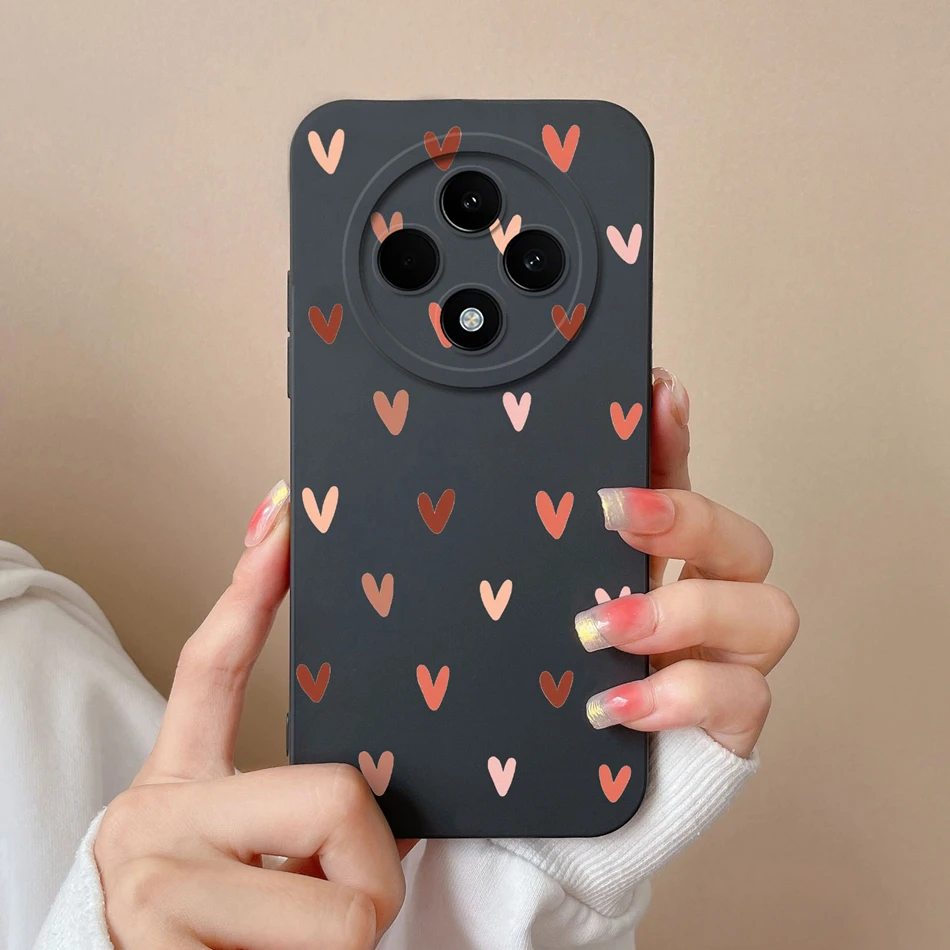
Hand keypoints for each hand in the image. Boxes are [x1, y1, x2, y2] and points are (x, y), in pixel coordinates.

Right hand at [94, 483, 404, 948]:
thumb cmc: (221, 941)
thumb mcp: (256, 866)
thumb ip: (307, 820)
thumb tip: (391, 804)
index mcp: (178, 786)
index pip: (212, 668)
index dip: (251, 591)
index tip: (283, 520)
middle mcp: (152, 820)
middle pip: (337, 796)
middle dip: (372, 871)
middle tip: (343, 914)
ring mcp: (152, 883)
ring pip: (344, 904)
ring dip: (351, 943)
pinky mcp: (158, 945)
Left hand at [576, 369, 798, 756]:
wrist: (565, 785)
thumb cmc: (555, 682)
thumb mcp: (542, 603)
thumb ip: (543, 549)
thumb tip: (503, 477)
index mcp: (659, 563)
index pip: (679, 483)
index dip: (674, 436)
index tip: (656, 391)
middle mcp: (707, 599)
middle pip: (741, 538)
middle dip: (685, 520)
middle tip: (612, 514)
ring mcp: (729, 659)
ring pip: (767, 611)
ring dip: (683, 612)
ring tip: (599, 630)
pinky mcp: (733, 720)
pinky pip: (741, 697)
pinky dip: (677, 696)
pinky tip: (613, 706)